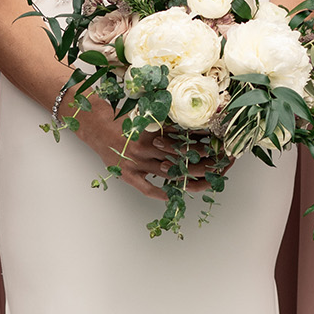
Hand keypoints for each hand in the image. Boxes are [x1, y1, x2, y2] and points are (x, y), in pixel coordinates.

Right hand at [70, 104, 205, 201]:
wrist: (96, 126)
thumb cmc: (123, 121)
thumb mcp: (145, 117)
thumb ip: (165, 123)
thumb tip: (190, 124)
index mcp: (153, 131)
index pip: (183, 139)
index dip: (201, 144)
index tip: (216, 146)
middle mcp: (147, 147)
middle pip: (179, 157)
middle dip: (199, 162)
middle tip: (216, 166)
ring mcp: (137, 163)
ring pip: (166, 173)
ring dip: (185, 177)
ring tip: (202, 181)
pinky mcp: (128, 174)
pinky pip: (146, 188)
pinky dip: (159, 192)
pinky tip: (171, 195)